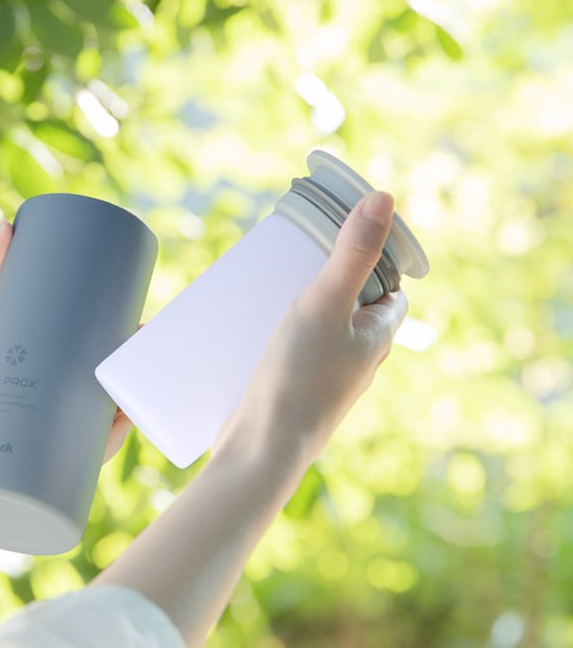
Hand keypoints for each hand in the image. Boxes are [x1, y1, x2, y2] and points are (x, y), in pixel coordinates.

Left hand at [0, 222, 133, 516]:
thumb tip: (7, 225)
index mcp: (26, 375)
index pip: (78, 358)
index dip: (109, 343)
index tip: (135, 320)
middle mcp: (37, 408)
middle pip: (93, 391)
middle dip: (126, 373)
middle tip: (144, 348)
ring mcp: (36, 443)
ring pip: (93, 426)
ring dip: (125, 407)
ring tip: (140, 383)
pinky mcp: (30, 475)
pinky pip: (76, 465)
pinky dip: (104, 449)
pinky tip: (127, 426)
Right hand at [215, 191, 407, 487]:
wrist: (262, 449)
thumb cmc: (299, 379)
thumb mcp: (324, 304)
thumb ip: (352, 254)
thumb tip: (384, 198)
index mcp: (378, 338)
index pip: (391, 288)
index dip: (375, 260)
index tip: (344, 237)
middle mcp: (359, 360)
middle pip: (354, 306)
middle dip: (331, 279)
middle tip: (298, 257)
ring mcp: (328, 378)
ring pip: (324, 328)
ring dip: (305, 306)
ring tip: (272, 285)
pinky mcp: (297, 389)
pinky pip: (299, 350)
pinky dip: (284, 332)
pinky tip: (256, 327)